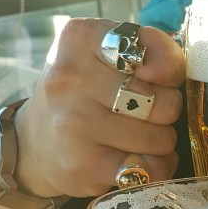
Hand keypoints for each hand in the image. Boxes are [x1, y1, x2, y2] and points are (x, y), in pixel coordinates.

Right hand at [14, 18, 185, 198]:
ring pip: (160, 137)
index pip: (146, 48)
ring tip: (137, 134)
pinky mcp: (85, 166)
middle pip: (161, 99)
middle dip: (166, 108)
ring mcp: (75, 124)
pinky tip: (136, 158)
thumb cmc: (85, 93)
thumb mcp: (108, 54)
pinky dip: (156, 167)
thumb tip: (172, 67)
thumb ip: (150, 48)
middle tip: (144, 109)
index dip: (168, 66)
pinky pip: (150, 169)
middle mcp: (69, 78)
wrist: (35, 144)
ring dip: (161, 140)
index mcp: (78, 39)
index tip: (156, 76)